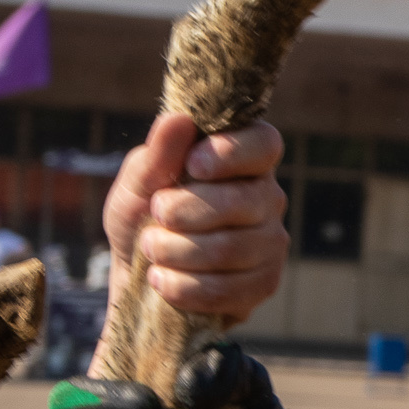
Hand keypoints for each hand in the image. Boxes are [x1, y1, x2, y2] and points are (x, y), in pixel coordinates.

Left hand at [105, 115, 288, 320]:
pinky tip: (162, 279)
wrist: (139, 274)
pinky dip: (186, 287)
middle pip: (246, 200)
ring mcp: (271, 242)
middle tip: (156, 213)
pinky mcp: (264, 283)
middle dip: (188, 210)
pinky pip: (230, 288)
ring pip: (233, 248)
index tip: (192, 165)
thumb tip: (178, 120)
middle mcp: (267, 198)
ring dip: (178, 251)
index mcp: (243, 160)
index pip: (264, 143)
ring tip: (150, 249)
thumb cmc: (142, 217)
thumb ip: (157, 155)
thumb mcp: (137, 183)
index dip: (232, 152)